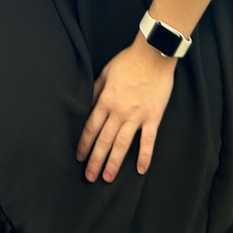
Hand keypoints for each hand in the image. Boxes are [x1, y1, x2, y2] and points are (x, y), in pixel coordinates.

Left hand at [76, 36, 175, 182]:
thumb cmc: (128, 61)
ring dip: (114, 163)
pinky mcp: (153, 117)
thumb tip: (87, 106)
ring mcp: (137, 116)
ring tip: (107, 178)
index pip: (91, 128)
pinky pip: (148, 141)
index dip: (84, 145)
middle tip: (89, 177)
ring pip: (122, 144)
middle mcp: (119, 112)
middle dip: (95, 160)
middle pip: (104, 140)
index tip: (79, 158)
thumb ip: (96, 91)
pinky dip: (145, 156)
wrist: (153, 54)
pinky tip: (141, 170)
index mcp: (106, 100)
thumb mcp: (104, 72)